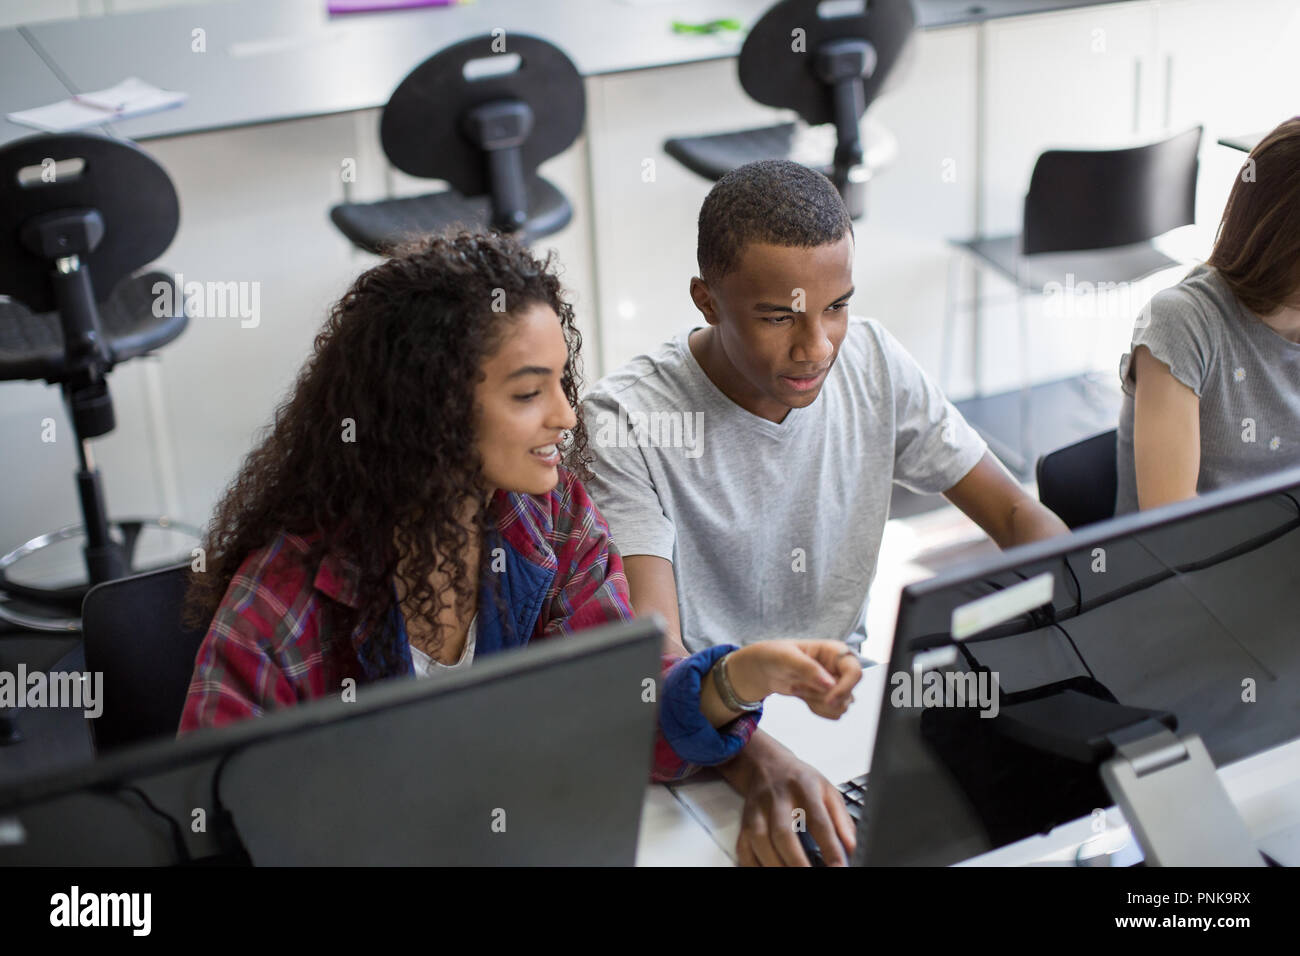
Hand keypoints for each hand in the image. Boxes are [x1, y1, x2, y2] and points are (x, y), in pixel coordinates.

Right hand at [724, 732, 856, 866]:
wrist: (766, 764)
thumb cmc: (800, 781)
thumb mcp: (828, 791)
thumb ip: (842, 820)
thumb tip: (851, 848)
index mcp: (804, 788)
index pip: (819, 821)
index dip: (830, 847)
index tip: (839, 867)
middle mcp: (778, 798)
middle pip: (783, 832)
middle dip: (796, 861)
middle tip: (809, 876)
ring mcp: (757, 810)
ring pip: (760, 840)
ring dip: (775, 864)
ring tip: (789, 877)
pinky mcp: (744, 821)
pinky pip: (744, 847)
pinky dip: (753, 865)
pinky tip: (766, 871)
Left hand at [728, 640, 861, 718]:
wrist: (765, 669)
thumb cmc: (775, 655)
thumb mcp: (787, 658)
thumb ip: (808, 668)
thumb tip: (831, 685)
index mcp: (835, 651)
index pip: (855, 672)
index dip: (845, 688)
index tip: (828, 699)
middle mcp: (840, 668)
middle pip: (848, 694)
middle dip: (822, 698)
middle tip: (798, 686)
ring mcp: (836, 684)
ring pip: (841, 707)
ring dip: (817, 703)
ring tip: (798, 688)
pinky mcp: (829, 697)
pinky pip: (833, 713)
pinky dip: (817, 709)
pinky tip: (802, 696)